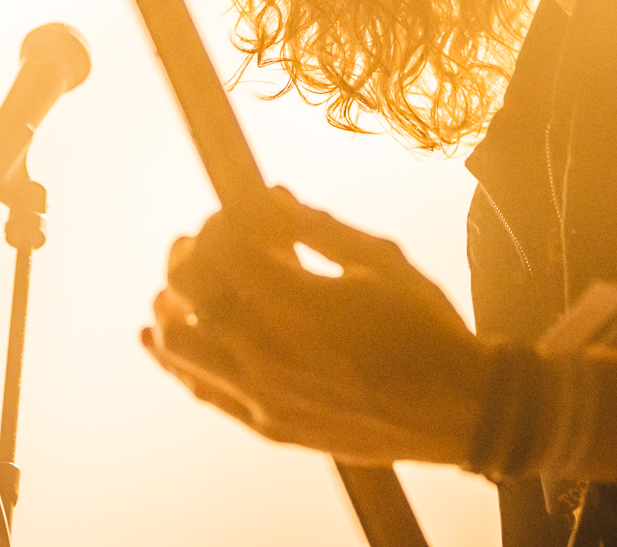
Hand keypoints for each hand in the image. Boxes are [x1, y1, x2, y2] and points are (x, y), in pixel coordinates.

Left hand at [143, 187, 493, 466]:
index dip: (220, 220)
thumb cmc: (427, 327)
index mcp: (298, 300)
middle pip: (187, 287)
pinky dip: (171, 359)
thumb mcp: (380, 260)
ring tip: (183, 286)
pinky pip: (198, 389)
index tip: (237, 213)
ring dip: (170, 303)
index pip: (221, 245)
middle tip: (203, 239)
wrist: (457, 409)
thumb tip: (269, 194)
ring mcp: (262, 394)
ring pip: (176, 342)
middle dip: (187, 252)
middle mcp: (268, 349)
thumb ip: (317, 226)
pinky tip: (159, 336)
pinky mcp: (266, 423)